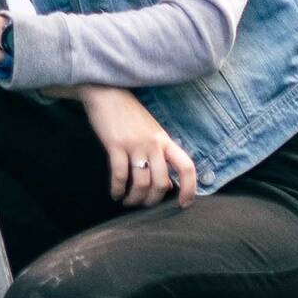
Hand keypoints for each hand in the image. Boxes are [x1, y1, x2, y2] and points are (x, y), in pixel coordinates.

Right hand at [78, 83, 195, 205]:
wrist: (107, 93)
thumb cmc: (129, 115)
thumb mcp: (151, 132)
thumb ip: (160, 155)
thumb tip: (167, 184)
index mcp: (165, 140)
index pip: (186, 167)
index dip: (190, 188)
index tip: (184, 204)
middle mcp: (153, 144)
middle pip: (161, 183)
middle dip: (152, 200)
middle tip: (143, 204)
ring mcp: (135, 144)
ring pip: (141, 183)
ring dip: (134, 198)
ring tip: (127, 201)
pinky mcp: (116, 145)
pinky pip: (120, 175)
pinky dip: (118, 190)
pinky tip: (115, 193)